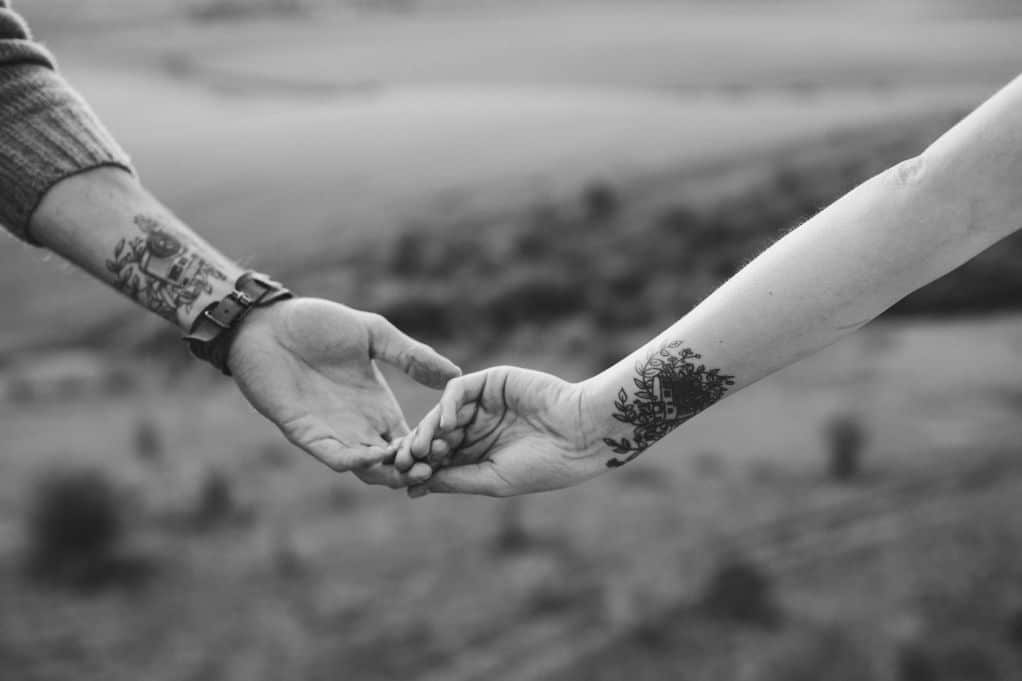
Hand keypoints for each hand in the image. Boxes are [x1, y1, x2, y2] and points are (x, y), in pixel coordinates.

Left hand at [227, 298, 459, 486]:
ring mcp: (332, 430)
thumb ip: (411, 355)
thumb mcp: (373, 333)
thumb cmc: (317, 323)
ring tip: (407, 471)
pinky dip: (351, 461)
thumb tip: (455, 372)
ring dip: (386, 473)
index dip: (430, 446)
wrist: (267, 321)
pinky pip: (331, 455)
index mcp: (378, 404)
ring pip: (365, 468)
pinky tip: (369, 458)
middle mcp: (358, 423)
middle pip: (392, 461)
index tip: (450, 447)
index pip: (411, 438)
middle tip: (433, 469)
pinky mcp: (304, 431)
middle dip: (413, 468)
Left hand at [395, 367, 605, 496]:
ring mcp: (483, 404)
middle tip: (408, 461)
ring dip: (428, 430)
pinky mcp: (490, 382)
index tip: (405, 482)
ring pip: (442, 414)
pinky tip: (446, 425)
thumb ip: (454, 480)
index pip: (439, 461)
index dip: (421, 470)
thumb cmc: (544, 465)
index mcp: (479, 456)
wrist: (580, 434)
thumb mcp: (493, 480)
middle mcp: (477, 429)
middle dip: (419, 450)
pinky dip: (446, 405)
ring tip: (423, 447)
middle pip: (435, 437)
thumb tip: (413, 489)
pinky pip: (457, 390)